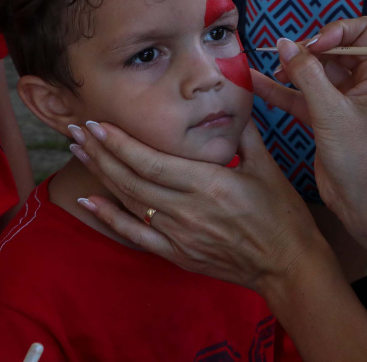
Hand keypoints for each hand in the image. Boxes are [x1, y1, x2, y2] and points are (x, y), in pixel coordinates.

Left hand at [72, 119, 325, 293]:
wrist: (288, 263)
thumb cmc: (283, 215)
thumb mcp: (268, 168)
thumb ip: (245, 134)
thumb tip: (235, 102)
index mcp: (209, 184)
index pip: (151, 160)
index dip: (120, 142)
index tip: (99, 123)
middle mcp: (187, 209)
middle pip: (131, 178)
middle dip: (101, 152)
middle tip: (78, 130)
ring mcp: (179, 235)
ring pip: (129, 201)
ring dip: (102, 175)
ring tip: (81, 152)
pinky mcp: (177, 253)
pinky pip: (135, 235)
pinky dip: (109, 218)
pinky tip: (88, 200)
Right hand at [253, 17, 366, 225]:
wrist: (361, 201)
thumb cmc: (359, 157)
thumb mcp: (331, 111)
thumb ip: (306, 74)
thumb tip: (284, 44)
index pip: (363, 32)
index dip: (336, 31)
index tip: (314, 45)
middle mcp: (365, 83)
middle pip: (334, 49)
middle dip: (308, 50)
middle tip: (286, 58)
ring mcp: (345, 99)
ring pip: (315, 72)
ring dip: (292, 68)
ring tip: (272, 71)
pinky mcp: (327, 116)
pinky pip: (303, 95)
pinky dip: (282, 90)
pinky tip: (256, 83)